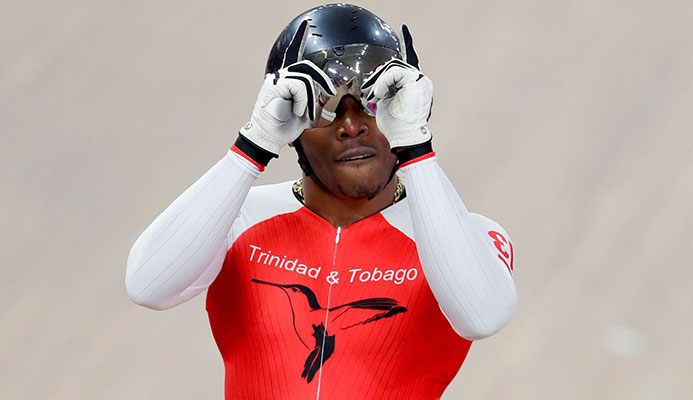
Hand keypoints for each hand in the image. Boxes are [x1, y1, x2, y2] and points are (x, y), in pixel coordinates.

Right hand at [239, 21, 335, 155]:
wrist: (270, 138)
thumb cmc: (285, 126)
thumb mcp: (305, 110)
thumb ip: (313, 97)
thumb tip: (327, 92)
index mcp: (286, 79)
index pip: (293, 54)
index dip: (299, 38)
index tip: (306, 26)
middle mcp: (279, 76)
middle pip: (307, 67)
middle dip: (322, 80)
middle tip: (331, 91)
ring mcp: (276, 80)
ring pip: (305, 79)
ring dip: (311, 99)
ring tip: (306, 113)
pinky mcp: (275, 86)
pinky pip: (299, 86)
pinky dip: (303, 101)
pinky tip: (298, 111)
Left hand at [361, 25, 432, 148]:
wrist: (405, 138)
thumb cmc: (396, 126)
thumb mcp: (387, 102)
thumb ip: (386, 88)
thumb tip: (376, 84)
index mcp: (415, 84)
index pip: (410, 59)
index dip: (408, 43)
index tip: (404, 30)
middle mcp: (420, 80)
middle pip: (394, 65)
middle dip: (378, 77)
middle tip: (371, 93)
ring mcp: (420, 80)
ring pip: (393, 67)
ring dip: (379, 81)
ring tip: (375, 96)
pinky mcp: (415, 82)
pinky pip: (393, 72)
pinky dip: (382, 82)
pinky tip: (379, 95)